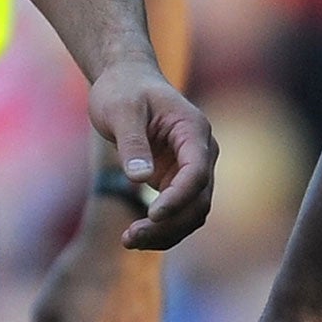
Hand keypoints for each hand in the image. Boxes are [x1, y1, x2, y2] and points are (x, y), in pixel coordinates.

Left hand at [86, 61, 214, 248]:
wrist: (125, 80)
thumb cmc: (123, 89)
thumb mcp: (121, 110)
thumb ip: (132, 142)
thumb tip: (140, 180)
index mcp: (193, 130)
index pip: (196, 171)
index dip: (178, 197)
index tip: (152, 214)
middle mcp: (200, 152)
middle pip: (198, 200)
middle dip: (169, 224)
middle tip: (131, 237)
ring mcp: (191, 169)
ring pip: (192, 213)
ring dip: (166, 233)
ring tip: (129, 240)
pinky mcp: (177, 180)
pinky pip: (178, 213)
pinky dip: (162, 228)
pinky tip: (136, 236)